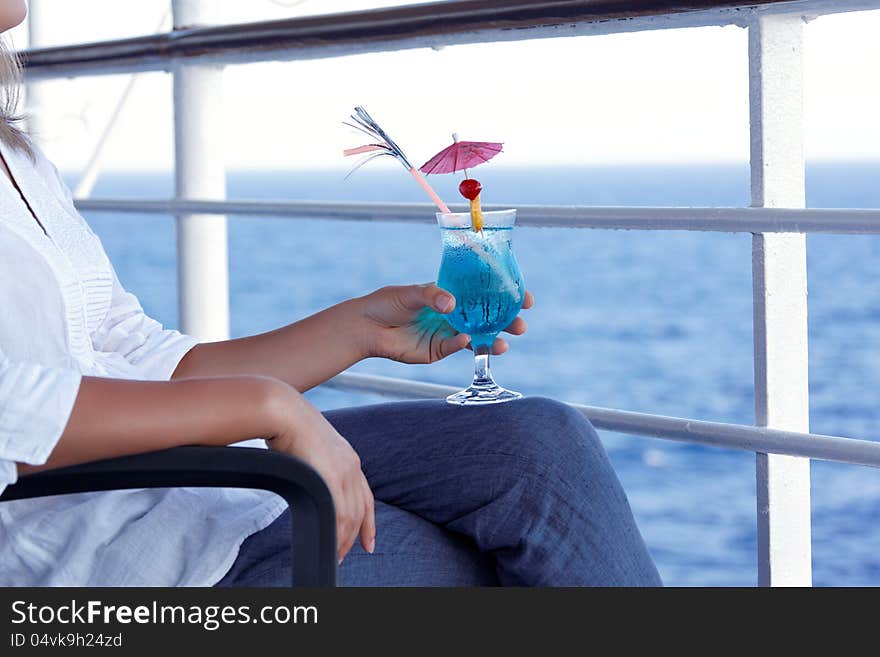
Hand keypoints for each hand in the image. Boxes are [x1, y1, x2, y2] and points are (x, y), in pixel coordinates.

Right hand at [263, 381, 374, 562]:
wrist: (283, 411)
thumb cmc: (288, 427)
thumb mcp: (309, 448)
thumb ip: (315, 466)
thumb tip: (306, 478)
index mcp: (349, 459)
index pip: (366, 497)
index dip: (369, 523)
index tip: (369, 542)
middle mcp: (352, 466)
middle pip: (360, 512)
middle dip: (354, 538)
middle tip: (343, 556)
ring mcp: (344, 471)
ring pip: (350, 517)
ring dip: (344, 540)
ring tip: (335, 556)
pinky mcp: (331, 477)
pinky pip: (339, 514)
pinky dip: (336, 533)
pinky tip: (330, 544)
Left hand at [359, 283, 533, 363]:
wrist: (367, 327)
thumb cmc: (387, 302)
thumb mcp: (411, 293)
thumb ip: (432, 295)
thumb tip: (451, 303)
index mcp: (451, 293)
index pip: (484, 292)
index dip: (504, 294)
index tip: (524, 297)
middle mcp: (453, 313)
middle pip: (487, 318)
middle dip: (506, 321)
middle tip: (521, 325)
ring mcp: (447, 333)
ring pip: (477, 337)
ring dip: (493, 340)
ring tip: (506, 343)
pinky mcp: (437, 350)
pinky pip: (456, 348)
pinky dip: (463, 345)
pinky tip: (467, 341)